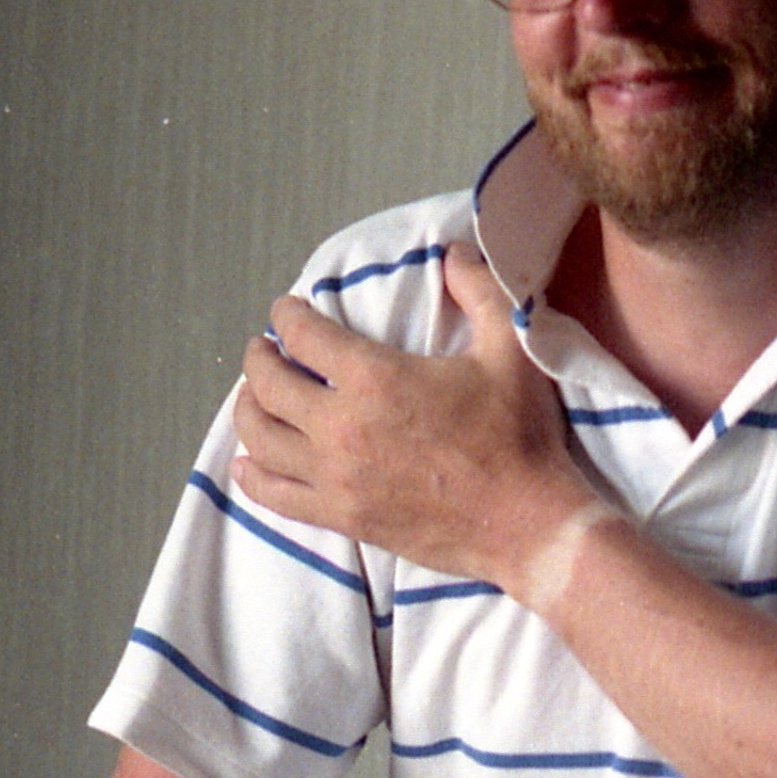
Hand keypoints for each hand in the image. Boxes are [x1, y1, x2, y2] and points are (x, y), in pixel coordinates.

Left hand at [231, 242, 596, 588]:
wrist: (527, 525)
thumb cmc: (519, 438)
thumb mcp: (510, 351)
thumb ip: (479, 291)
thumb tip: (453, 252)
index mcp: (375, 378)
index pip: (302, 335)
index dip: (287, 315)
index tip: (287, 311)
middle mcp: (341, 427)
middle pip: (267, 384)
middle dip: (259, 359)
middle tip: (265, 350)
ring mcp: (336, 478)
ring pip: (261, 439)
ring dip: (249, 410)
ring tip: (256, 398)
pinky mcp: (342, 517)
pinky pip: (274, 496)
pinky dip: (253, 477)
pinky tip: (249, 464)